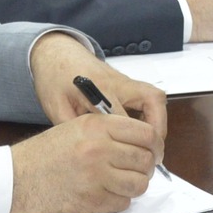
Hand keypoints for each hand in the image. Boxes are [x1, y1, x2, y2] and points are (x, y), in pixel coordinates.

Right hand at [7, 113, 161, 212]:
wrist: (14, 180)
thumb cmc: (43, 155)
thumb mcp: (75, 128)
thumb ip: (108, 131)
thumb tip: (142, 143)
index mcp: (97, 126)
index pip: (146, 133)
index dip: (155, 145)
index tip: (153, 152)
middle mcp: (99, 149)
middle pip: (145, 160)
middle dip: (145, 168)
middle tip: (136, 170)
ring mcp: (95, 176)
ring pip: (138, 184)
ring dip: (133, 186)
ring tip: (121, 183)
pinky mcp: (90, 201)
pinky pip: (122, 203)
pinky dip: (118, 201)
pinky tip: (105, 194)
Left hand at [29, 33, 169, 142]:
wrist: (57, 54)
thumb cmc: (54, 79)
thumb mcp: (56, 107)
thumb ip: (73, 127)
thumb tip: (90, 150)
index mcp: (99, 88)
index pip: (122, 116)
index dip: (129, 139)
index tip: (130, 158)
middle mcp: (118, 83)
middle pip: (153, 100)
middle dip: (156, 127)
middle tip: (151, 150)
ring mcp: (125, 82)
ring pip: (155, 98)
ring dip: (157, 121)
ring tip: (148, 145)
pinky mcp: (127, 84)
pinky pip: (148, 99)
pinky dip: (150, 116)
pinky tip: (139, 133)